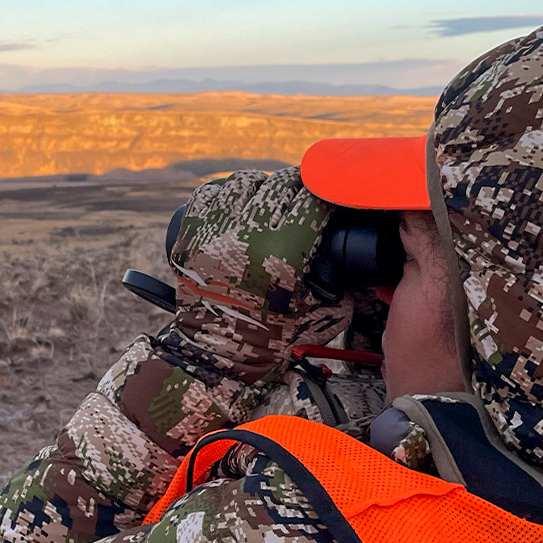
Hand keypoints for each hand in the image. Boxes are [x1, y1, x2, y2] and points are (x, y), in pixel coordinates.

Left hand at [164, 167, 356, 383]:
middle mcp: (244, 238)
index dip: (327, 192)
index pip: (313, 199)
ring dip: (260, 185)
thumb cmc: (276, 340)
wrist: (220, 359)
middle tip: (303, 192)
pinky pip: (206, 195)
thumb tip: (355, 247)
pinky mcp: (187, 238)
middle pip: (278, 184)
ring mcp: (211, 235)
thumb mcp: (326, 312)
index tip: (330, 196)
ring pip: (241, 183)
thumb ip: (344, 278)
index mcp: (282, 255)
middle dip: (296, 184)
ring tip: (269, 197)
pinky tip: (235, 202)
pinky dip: (223, 193)